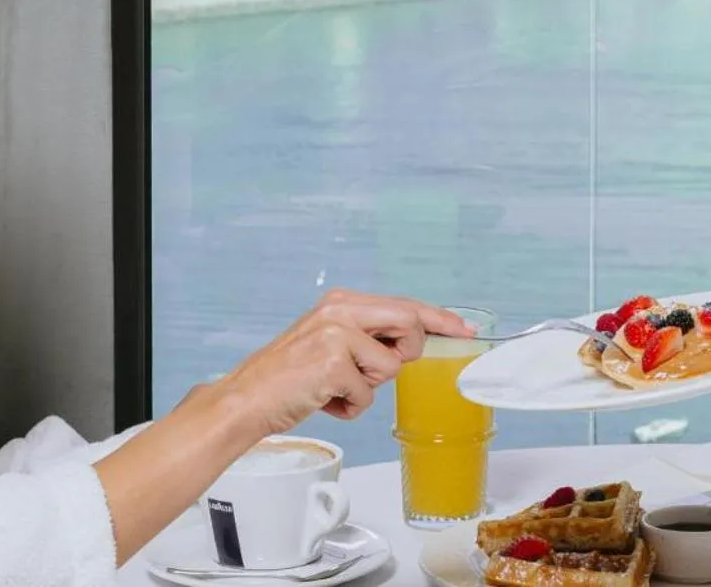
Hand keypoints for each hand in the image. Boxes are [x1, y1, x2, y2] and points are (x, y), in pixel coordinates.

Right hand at [218, 289, 474, 436]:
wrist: (246, 399)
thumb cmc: (289, 377)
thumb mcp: (329, 342)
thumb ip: (367, 337)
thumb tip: (410, 344)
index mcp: (342, 302)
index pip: (404, 305)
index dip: (439, 318)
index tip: (464, 329)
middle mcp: (341, 311)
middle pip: (409, 324)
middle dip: (406, 353)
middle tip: (374, 371)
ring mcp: (337, 335)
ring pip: (390, 367)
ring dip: (367, 387)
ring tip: (335, 387)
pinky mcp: (333, 364)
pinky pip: (367, 395)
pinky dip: (349, 408)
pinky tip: (323, 400)